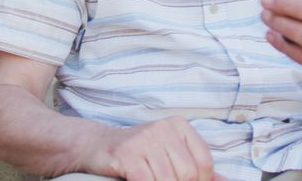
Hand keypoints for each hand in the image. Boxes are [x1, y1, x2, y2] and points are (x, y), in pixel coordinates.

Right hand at [82, 116, 222, 180]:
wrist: (97, 145)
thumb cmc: (137, 153)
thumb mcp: (169, 153)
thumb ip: (195, 166)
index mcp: (179, 126)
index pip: (204, 161)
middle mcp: (163, 128)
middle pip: (188, 173)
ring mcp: (144, 139)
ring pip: (168, 180)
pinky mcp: (127, 153)